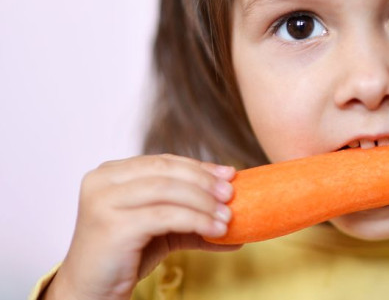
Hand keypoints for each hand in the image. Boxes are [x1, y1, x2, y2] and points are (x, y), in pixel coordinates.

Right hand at [43, 154, 240, 299]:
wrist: (90, 293)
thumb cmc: (124, 257)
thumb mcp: (162, 230)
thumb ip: (194, 218)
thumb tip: (238, 220)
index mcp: (111, 173)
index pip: (163, 161)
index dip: (198, 167)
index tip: (229, 174)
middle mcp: (102, 181)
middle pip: (166, 171)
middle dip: (204, 182)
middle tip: (231, 194)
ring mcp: (103, 202)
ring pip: (167, 191)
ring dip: (204, 203)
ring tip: (227, 217)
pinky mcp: (112, 226)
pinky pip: (165, 216)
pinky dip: (196, 220)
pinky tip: (215, 231)